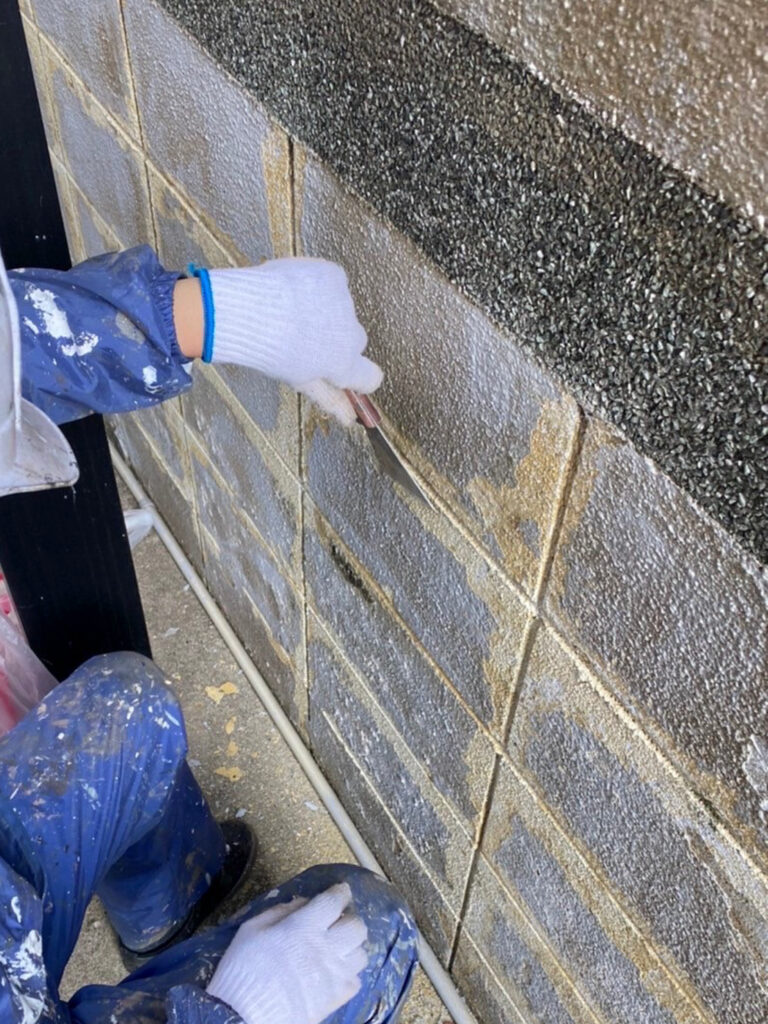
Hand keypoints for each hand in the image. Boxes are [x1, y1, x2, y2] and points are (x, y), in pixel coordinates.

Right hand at [206, 882, 367, 1023]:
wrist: (243, 1017)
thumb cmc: (243, 969)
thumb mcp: (252, 930)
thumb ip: (280, 911)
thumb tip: (303, 902)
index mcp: (304, 927)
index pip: (333, 901)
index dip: (340, 893)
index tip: (341, 891)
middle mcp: (326, 947)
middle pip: (356, 926)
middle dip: (349, 919)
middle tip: (337, 922)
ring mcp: (334, 975)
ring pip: (361, 953)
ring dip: (351, 947)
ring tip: (337, 949)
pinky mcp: (336, 998)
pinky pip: (356, 980)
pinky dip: (348, 974)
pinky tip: (334, 974)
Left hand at [210, 259, 381, 425]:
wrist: (249, 310)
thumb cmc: (268, 348)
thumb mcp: (299, 379)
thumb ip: (330, 398)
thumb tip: (348, 418)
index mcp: (344, 364)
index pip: (371, 377)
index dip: (356, 374)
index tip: (342, 370)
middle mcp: (352, 334)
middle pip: (354, 339)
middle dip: (335, 339)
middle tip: (305, 338)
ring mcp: (345, 303)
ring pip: (342, 309)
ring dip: (325, 310)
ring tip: (293, 312)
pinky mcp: (335, 277)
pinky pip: (333, 282)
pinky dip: (320, 286)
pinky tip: (298, 292)